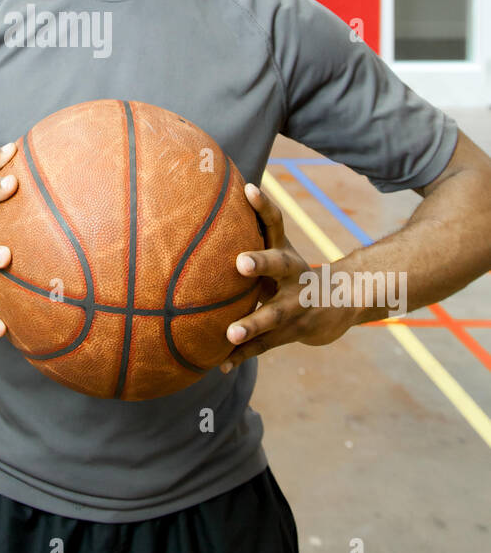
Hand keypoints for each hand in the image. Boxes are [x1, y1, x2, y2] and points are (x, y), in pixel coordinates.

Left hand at [218, 182, 353, 371]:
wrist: (340, 303)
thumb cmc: (292, 274)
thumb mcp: (279, 253)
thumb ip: (253, 237)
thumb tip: (213, 207)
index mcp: (285, 253)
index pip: (276, 222)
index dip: (263, 205)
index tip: (249, 188)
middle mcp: (293, 275)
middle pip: (278, 265)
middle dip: (260, 262)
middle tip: (240, 262)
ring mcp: (296, 305)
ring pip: (274, 314)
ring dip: (252, 324)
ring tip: (230, 332)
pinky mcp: (293, 332)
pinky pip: (266, 345)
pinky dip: (243, 354)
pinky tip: (222, 364)